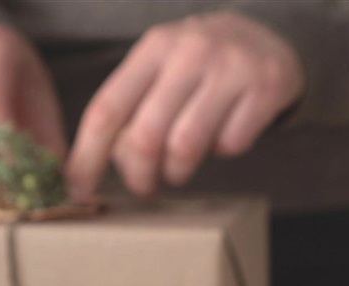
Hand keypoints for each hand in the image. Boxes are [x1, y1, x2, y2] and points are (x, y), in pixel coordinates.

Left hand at [66, 11, 303, 197]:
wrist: (269, 34)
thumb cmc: (202, 63)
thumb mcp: (163, 67)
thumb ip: (134, 105)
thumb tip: (99, 164)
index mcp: (154, 47)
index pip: (108, 109)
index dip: (88, 156)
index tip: (78, 189)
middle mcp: (190, 51)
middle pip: (146, 136)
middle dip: (139, 176)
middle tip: (144, 188)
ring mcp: (231, 67)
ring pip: (187, 146)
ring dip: (179, 171)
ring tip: (180, 170)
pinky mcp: (266, 86)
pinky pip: (232, 144)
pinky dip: (224, 152)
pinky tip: (224, 137)